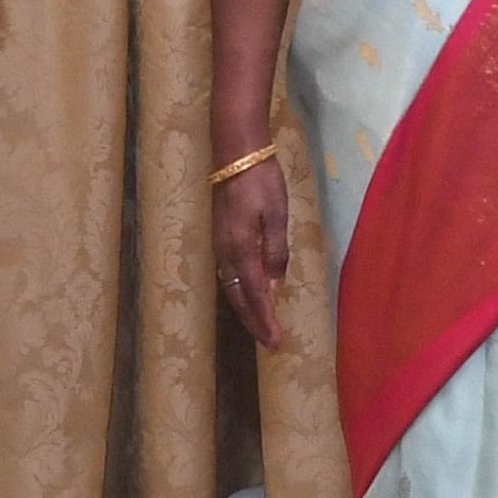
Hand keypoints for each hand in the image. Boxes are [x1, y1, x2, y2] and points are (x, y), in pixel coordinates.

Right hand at [213, 156, 292, 349]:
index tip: (275, 341)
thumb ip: (275, 252)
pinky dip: (241, 293)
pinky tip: (250, 296)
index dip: (265, 320)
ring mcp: (220, 247)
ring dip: (246, 310)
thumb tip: (275, 285)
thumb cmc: (261, 182)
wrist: (235, 155)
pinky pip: (230, 276)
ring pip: (232, 289)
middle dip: (254, 322)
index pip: (255, 295)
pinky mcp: (221, 239)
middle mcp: (226, 254)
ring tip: (261, 326)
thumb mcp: (276, 216)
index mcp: (241, 250)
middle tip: (269, 343)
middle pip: (239, 298)